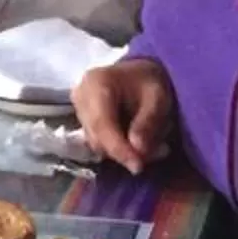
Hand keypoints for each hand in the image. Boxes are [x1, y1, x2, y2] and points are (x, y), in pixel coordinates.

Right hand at [72, 59, 174, 173]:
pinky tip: (139, 144)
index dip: (119, 148)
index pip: (102, 123)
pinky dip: (120, 149)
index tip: (138, 166)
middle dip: (126, 153)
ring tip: (155, 147)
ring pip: (98, 145)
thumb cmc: (149, 81)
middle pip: (98, 138)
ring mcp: (78, 110)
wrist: (139, 72)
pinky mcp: (83, 122)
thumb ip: (148, 122)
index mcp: (96, 83)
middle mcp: (80, 96)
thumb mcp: (157, 97)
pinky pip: (99, 143)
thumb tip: (137, 150)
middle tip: (159, 153)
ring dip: (125, 152)